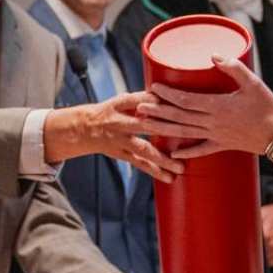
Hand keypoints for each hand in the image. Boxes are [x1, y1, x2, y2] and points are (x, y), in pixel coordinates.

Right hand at [44, 93, 184, 181]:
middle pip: (146, 125)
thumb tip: (168, 94)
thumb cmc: (109, 112)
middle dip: (168, 129)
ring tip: (180, 168)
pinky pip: (139, 164)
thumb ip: (143, 99)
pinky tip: (169, 178)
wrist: (83, 129)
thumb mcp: (121, 100)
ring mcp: (120, 140)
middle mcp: (119, 122)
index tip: (175, 101)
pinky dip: (155, 171)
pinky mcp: (121, 154)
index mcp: (119, 104)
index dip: (155, 101)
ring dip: (163, 159)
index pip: (139, 100)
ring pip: (144, 149)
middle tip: (189, 133)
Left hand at [133, 57, 272, 159]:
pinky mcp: (222, 145)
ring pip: (184, 132)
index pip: (186, 100)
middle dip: (158, 111)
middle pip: (179, 116)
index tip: (153, 87)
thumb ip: (234, 68)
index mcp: (218, 106)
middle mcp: (212, 122)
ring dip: (163, 128)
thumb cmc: (268, 107)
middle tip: (139, 107)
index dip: (168, 94)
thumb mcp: (254, 83)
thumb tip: (214, 56)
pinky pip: (201, 150)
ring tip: (145, 125)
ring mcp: (216, 135)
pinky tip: (171, 153)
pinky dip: (186, 152)